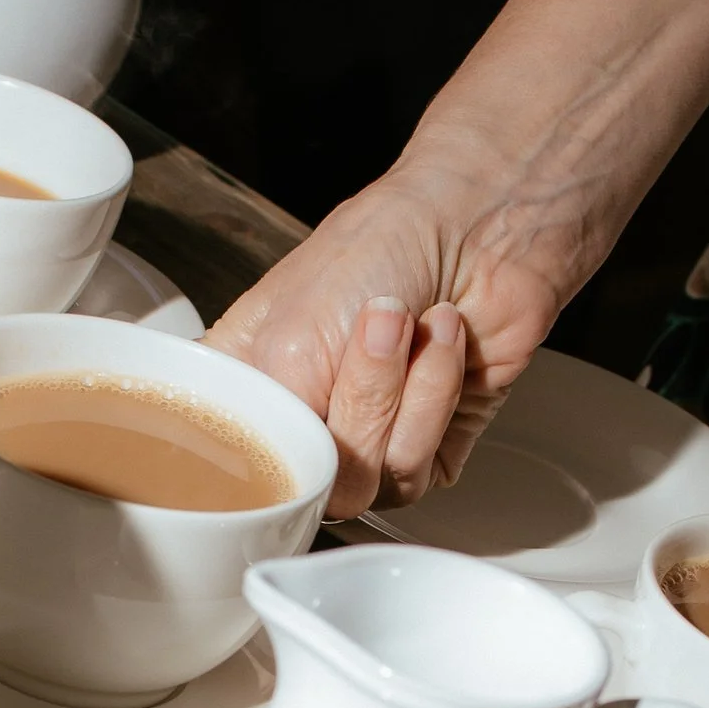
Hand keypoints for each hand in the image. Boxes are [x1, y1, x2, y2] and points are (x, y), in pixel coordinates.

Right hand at [210, 155, 565, 515]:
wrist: (478, 226)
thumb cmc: (379, 248)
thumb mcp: (288, 335)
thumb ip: (268, 425)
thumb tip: (279, 480)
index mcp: (247, 388)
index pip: (229, 467)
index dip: (262, 452)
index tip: (295, 398)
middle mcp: (302, 421)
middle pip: (311, 480)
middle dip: (355, 403)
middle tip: (374, 326)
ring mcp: (365, 442)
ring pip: (369, 481)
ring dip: (401, 396)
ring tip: (409, 325)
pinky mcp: (428, 449)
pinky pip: (419, 470)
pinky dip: (434, 400)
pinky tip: (440, 343)